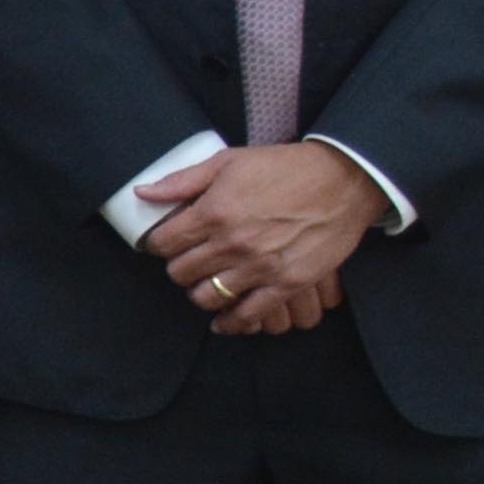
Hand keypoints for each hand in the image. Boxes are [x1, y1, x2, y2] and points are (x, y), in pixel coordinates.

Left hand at [140, 142, 374, 335]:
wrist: (341, 182)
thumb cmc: (283, 168)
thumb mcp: (228, 162)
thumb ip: (182, 181)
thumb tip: (142, 193)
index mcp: (213, 213)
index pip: (163, 244)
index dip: (159, 244)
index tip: (166, 243)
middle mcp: (232, 244)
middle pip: (182, 273)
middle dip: (179, 267)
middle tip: (187, 261)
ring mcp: (260, 267)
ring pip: (208, 297)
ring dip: (201, 292)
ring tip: (206, 283)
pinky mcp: (287, 283)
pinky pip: (249, 314)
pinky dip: (232, 321)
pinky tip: (225, 319)